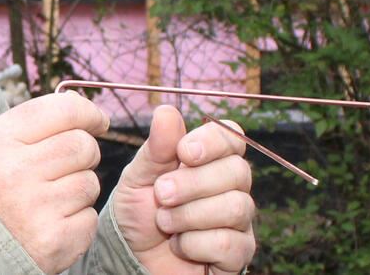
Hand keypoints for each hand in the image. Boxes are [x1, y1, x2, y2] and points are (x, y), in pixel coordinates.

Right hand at [0, 92, 108, 273]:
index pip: (62, 110)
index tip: (97, 120)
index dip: (88, 112)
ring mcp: (36, 209)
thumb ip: (32, 123)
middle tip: (66, 165)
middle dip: (83, 153)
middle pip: (82, 145)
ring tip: (50, 198)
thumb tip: (82, 105)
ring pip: (90, 182)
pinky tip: (52, 221)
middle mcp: (15, 172)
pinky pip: (89, 218)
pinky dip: (77, 220)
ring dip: (78, 188)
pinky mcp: (55, 241)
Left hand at [112, 105, 255, 274]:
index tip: (183, 152)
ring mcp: (238, 221)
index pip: (232, 137)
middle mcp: (231, 187)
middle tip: (161, 193)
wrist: (131, 258)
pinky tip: (179, 245)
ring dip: (189, 215)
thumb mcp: (138, 177)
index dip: (213, 141)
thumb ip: (157, 149)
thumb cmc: (138, 213)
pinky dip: (195, 244)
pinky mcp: (238, 255)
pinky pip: (230, 244)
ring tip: (164, 221)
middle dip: (192, 183)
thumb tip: (167, 111)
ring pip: (236, 207)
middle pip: (237, 172)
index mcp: (210, 160)